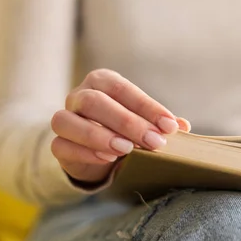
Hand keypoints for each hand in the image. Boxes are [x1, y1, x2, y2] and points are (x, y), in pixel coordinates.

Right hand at [50, 69, 190, 184]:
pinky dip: (86, 152)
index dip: (147, 107)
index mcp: (103, 82)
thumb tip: (184, 125)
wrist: (99, 152)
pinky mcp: (57, 144)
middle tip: (155, 142)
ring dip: (101, 136)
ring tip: (128, 149)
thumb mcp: (145, 122)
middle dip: (128, 122)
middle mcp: (79, 95)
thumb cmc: (126, 128)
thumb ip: (161, 122)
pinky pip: (62, 145)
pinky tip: (108, 158)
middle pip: (95, 102)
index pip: (123, 89)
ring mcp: (64, 118)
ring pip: (69, 121)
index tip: (170, 126)